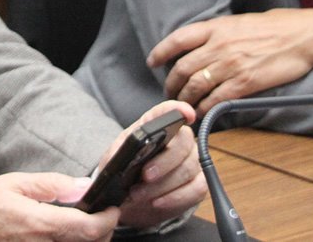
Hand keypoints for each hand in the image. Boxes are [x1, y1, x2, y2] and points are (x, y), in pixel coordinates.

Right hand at [0, 172, 118, 241]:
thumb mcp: (14, 183)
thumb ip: (51, 185)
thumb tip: (82, 186)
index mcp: (39, 224)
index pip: (90, 230)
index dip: (109, 220)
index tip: (112, 208)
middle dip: (101, 229)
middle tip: (99, 211)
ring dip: (85, 237)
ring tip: (82, 219)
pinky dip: (68, 241)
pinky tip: (62, 229)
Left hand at [106, 101, 205, 230]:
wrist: (132, 198)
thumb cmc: (125, 171)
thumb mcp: (114, 159)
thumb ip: (118, 152)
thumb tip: (122, 152)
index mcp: (156, 126)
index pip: (169, 111)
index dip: (179, 110)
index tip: (186, 114)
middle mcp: (179, 140)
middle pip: (184, 142)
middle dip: (164, 160)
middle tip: (145, 175)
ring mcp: (192, 161)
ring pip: (188, 168)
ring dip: (163, 185)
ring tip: (140, 194)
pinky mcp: (198, 183)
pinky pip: (196, 188)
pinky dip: (176, 197)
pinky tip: (158, 202)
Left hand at [147, 9, 312, 113]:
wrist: (304, 36)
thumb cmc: (275, 26)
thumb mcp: (239, 22)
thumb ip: (217, 34)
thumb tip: (199, 47)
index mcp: (216, 27)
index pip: (177, 39)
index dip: (161, 52)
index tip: (153, 62)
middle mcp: (219, 46)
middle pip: (182, 68)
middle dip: (171, 84)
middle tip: (168, 93)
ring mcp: (231, 66)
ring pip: (195, 87)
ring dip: (184, 99)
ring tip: (181, 106)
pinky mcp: (245, 84)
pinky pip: (216, 99)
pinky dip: (204, 108)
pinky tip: (201, 112)